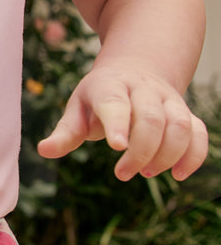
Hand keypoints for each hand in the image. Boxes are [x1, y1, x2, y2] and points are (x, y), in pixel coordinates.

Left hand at [37, 64, 208, 181]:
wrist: (133, 70)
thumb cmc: (98, 97)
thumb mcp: (77, 108)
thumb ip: (65, 132)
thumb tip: (45, 150)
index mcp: (110, 85)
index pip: (115, 103)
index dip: (118, 124)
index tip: (118, 147)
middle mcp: (143, 89)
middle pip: (152, 118)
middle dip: (141, 151)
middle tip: (124, 173)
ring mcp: (168, 99)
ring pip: (179, 125)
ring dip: (167, 155)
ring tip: (147, 172)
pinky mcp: (186, 112)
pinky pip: (199, 132)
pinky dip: (194, 155)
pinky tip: (179, 174)